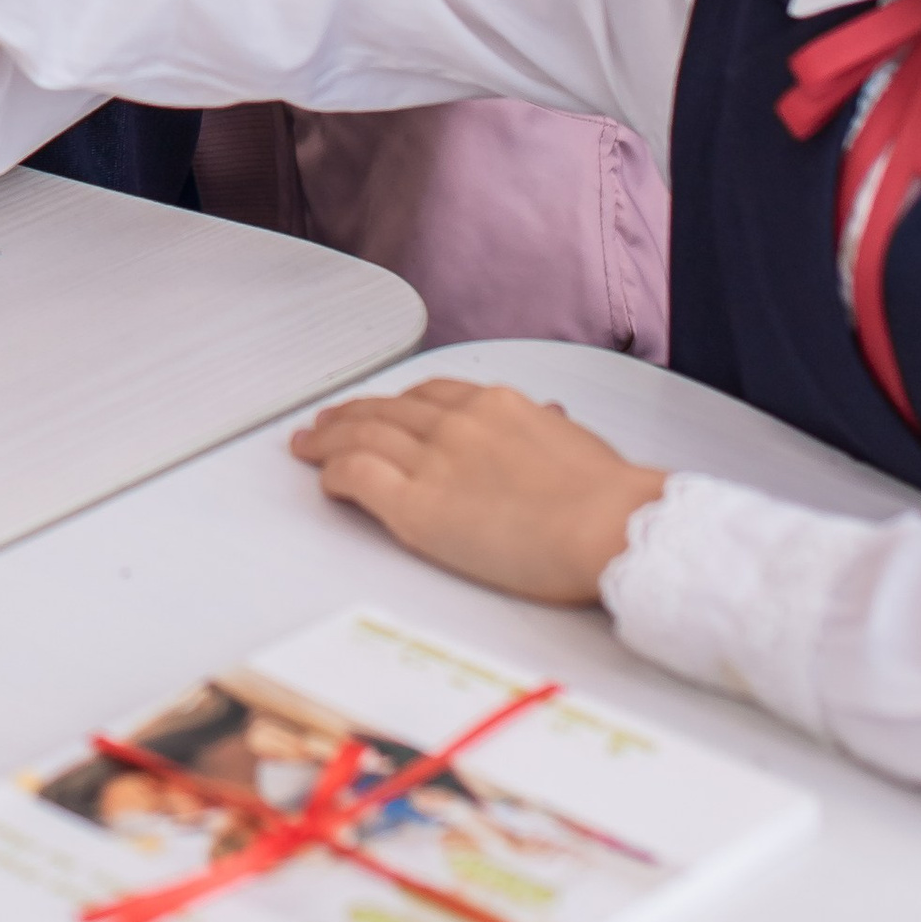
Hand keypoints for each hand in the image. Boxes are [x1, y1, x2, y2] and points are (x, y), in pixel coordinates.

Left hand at [290, 379, 664, 602]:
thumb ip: (549, 430)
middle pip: (385, 410)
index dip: (396, 402)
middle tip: (326, 422)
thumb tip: (548, 418)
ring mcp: (433, 460)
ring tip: (307, 445)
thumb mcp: (579, 446)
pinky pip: (356, 474)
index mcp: (497, 406)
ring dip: (327, 438)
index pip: (430, 393)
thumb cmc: (611, 502)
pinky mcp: (416, 505)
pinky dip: (332, 470)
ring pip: (360, 435)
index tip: (382, 408)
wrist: (613, 528)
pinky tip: (323, 478)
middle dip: (351, 414)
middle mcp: (457, 423)